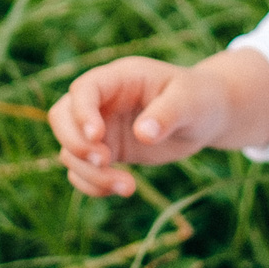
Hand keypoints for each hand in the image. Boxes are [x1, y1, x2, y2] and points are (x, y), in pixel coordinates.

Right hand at [47, 57, 237, 196]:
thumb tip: (143, 134)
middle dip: (74, 143)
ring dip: (90, 173)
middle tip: (105, 161)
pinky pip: (83, 171)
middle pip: (61, 117)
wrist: (207, 117)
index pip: (84, 89)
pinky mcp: (108, 151)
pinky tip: (122, 189)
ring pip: (70, 150)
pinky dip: (93, 185)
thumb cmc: (199, 99)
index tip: (97, 137)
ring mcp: (102, 128)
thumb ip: (167, 114)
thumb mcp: (189, 102)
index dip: (82, 112)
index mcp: (120, 78)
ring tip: (128, 187)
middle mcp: (104, 102)